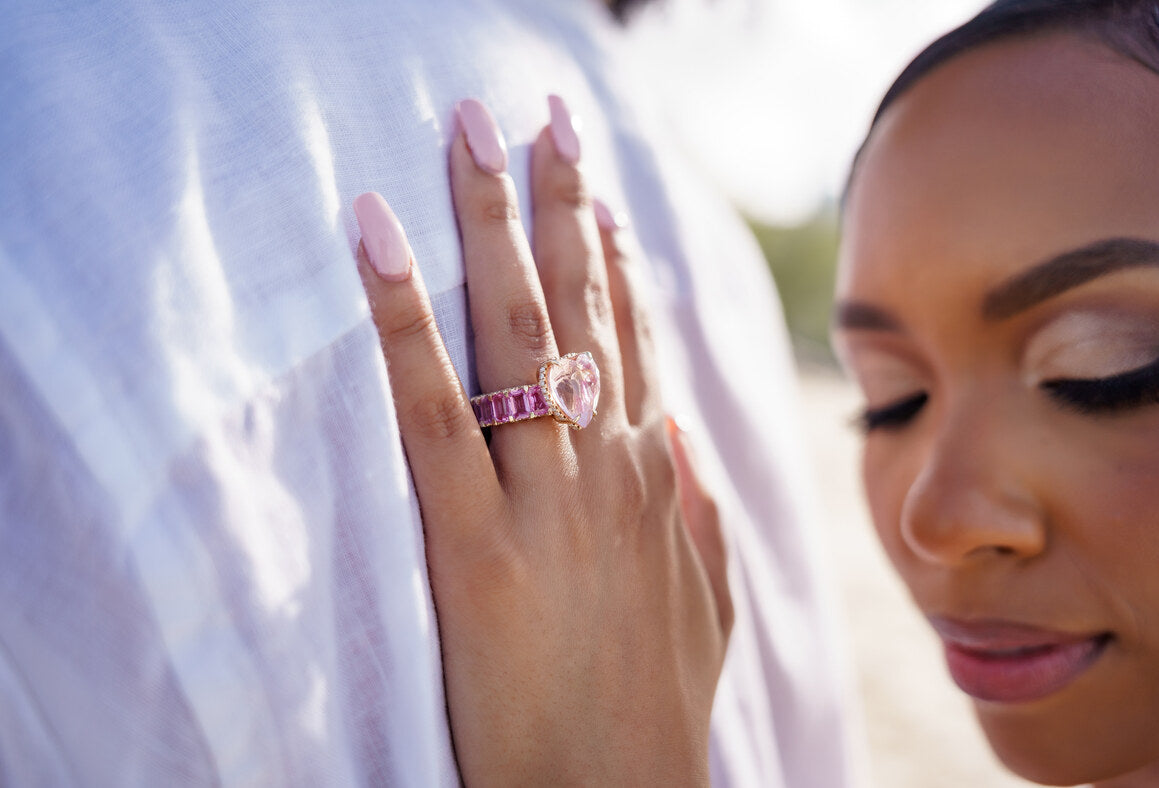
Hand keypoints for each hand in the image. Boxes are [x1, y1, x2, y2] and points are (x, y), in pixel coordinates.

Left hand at [353, 96, 731, 785]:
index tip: (592, 183)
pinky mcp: (480, 549)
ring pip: (516, 333)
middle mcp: (609, 466)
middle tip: (536, 113)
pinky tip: (372, 240)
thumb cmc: (653, 705)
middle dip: (559, 201)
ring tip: (466, 135)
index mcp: (655, 475)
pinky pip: (434, 411)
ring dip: (489, 224)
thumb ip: (699, 509)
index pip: (631, 335)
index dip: (611, 252)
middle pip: (580, 307)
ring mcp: (547, 501)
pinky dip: (400, 319)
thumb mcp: (707, 600)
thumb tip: (682, 428)